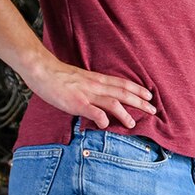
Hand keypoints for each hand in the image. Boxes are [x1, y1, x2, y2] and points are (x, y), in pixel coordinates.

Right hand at [27, 57, 156, 130]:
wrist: (41, 69)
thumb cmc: (58, 75)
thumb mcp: (81, 78)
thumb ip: (92, 87)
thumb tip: (100, 97)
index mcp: (97, 79)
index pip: (122, 84)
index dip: (138, 90)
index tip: (150, 96)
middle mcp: (96, 86)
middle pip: (123, 93)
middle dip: (140, 102)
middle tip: (153, 110)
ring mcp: (87, 94)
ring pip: (113, 103)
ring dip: (125, 114)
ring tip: (133, 123)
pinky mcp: (76, 103)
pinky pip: (93, 112)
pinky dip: (102, 119)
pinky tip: (106, 125)